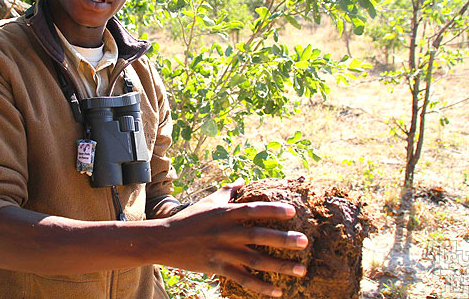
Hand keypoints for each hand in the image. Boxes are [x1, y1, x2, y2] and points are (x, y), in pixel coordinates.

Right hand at [159, 179, 307, 297]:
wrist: (164, 240)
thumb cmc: (189, 219)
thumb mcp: (208, 202)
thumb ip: (227, 192)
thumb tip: (243, 180)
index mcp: (225, 214)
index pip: (253, 210)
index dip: (273, 210)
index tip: (292, 212)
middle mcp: (226, 232)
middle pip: (258, 236)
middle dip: (283, 239)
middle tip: (304, 241)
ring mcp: (222, 252)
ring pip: (256, 260)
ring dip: (280, 266)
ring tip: (301, 269)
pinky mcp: (218, 268)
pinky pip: (243, 279)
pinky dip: (261, 287)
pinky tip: (278, 291)